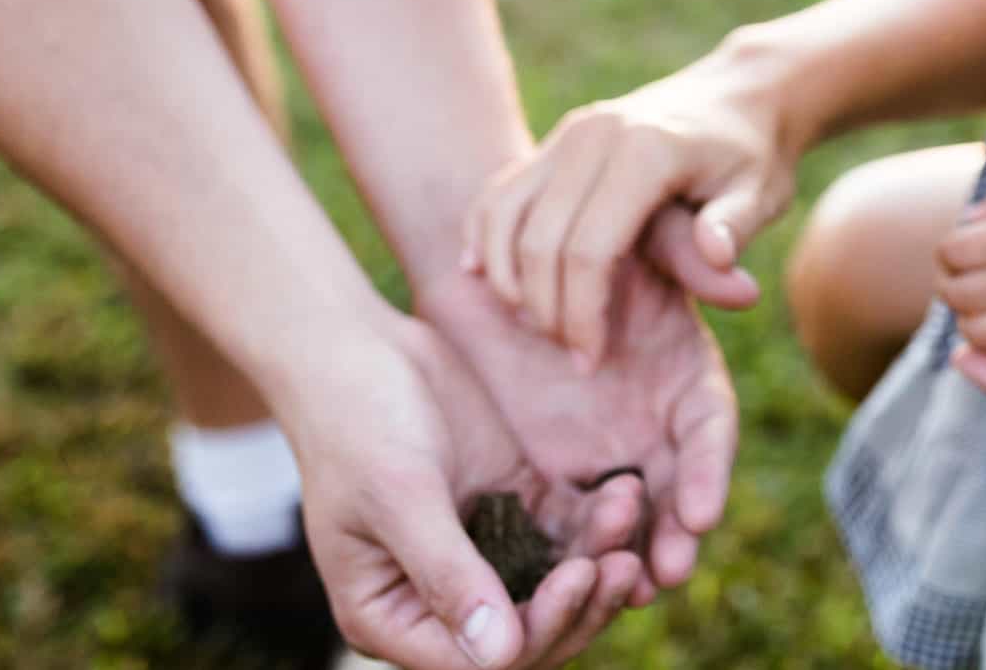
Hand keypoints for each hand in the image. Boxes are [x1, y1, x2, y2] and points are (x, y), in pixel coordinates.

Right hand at [285, 311, 646, 669]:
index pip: (479, 660)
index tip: (580, 574)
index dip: (539, 630)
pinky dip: (597, 522)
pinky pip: (566, 532)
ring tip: (629, 513)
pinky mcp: (513, 506)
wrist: (358, 347)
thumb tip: (499, 655)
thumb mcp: (399, 496)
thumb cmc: (356, 422)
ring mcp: (483, 551)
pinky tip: (625, 492)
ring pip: (555, 584)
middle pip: (529, 632)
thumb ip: (447, 574)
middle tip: (626, 562)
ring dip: (599, 560)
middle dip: (581, 604)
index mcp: (393, 616)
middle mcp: (442, 597)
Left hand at [422, 253, 739, 594]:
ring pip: (627, 517)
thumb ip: (685, 257)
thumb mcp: (638, 235)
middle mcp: (652, 423)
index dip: (709, 470)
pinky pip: (568, 523)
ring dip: (630, 553)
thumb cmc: (581, 234)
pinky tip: (572, 579)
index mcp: (684, 373)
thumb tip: (742, 289)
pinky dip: (576, 552)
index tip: (703, 509)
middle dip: (676, 534)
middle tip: (668, 570)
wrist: (498, 256)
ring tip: (628, 588)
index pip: (709, 429)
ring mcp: (605, 452)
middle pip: (675, 490)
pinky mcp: (553, 475)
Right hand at [463, 58, 793, 365]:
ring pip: (505, 216)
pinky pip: (501, 191)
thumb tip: (717, 257)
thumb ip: (735, 227)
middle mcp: (595, 135)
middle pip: (539, 240)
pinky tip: (485, 276)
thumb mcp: (761, 192)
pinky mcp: (556, 140)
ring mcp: (569, 133)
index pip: (588, 250)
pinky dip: (486, 236)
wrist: (738, 95)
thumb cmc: (752, 156)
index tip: (591, 360)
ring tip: (537, 326)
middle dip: (546, 310)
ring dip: (508, 279)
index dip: (581, 315)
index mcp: (645, 151)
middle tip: (573, 354)